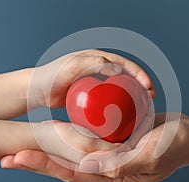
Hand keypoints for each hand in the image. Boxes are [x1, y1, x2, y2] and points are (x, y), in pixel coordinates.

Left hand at [1, 113, 188, 181]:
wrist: (188, 136)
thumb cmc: (175, 145)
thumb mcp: (152, 154)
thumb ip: (121, 164)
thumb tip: (88, 166)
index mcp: (116, 179)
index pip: (74, 173)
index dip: (46, 166)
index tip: (20, 158)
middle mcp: (108, 173)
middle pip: (66, 170)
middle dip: (37, 163)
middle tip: (7, 157)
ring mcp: (108, 161)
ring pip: (71, 159)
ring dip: (47, 154)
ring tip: (19, 149)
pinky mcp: (111, 148)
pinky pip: (84, 147)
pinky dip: (65, 144)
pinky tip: (49, 138)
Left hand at [28, 49, 154, 108]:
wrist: (36, 90)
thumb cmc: (51, 77)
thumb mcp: (71, 67)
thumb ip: (91, 63)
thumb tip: (114, 67)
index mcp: (97, 58)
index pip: (124, 64)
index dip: (139, 74)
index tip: (148, 88)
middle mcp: (98, 67)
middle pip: (126, 75)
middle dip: (141, 85)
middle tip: (151, 99)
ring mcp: (95, 81)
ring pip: (120, 87)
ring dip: (133, 95)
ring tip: (143, 108)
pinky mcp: (91, 94)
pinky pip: (110, 98)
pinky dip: (120, 104)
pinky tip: (125, 115)